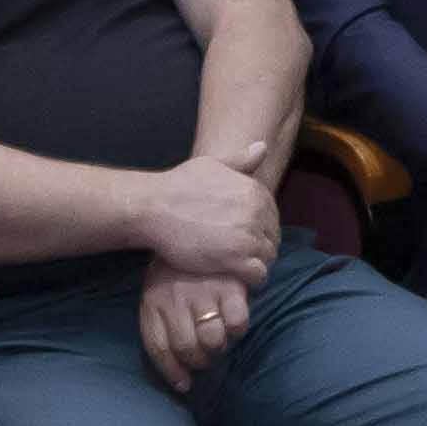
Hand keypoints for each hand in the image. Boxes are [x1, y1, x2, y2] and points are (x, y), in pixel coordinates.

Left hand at [135, 269, 255, 391]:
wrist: (189, 223)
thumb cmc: (174, 269)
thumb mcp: (156, 291)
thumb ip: (160, 325)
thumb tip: (180, 377)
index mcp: (153, 301)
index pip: (158, 348)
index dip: (171, 372)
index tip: (184, 384)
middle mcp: (176, 300)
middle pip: (187, 349)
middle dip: (199, 361)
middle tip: (206, 357)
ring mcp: (203, 292)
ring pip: (213, 340)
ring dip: (218, 349)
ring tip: (220, 341)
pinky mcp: (230, 285)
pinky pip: (238, 322)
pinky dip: (238, 330)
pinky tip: (234, 322)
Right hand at [136, 154, 280, 286]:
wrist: (153, 208)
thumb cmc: (178, 185)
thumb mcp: (212, 164)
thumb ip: (241, 160)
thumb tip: (263, 147)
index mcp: (255, 190)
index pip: (273, 215)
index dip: (259, 227)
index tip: (242, 234)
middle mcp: (256, 212)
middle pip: (273, 236)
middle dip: (260, 245)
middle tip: (237, 252)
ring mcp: (247, 236)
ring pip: (268, 256)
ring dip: (256, 262)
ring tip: (236, 264)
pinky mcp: (235, 259)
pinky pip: (259, 274)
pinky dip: (252, 278)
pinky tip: (236, 274)